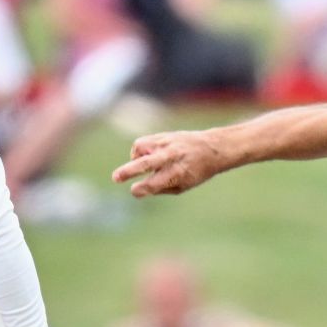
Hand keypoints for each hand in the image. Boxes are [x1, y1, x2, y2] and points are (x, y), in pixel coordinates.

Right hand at [112, 130, 226, 196]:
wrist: (212, 148)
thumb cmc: (196, 172)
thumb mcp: (183, 186)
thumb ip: (161, 188)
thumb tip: (139, 190)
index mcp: (178, 173)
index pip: (154, 183)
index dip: (141, 189)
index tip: (134, 191)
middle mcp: (171, 157)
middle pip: (146, 164)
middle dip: (128, 171)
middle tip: (115, 178)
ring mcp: (167, 143)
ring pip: (140, 147)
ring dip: (134, 158)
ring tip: (138, 164)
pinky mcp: (163, 135)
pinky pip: (143, 142)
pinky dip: (140, 151)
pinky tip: (146, 157)